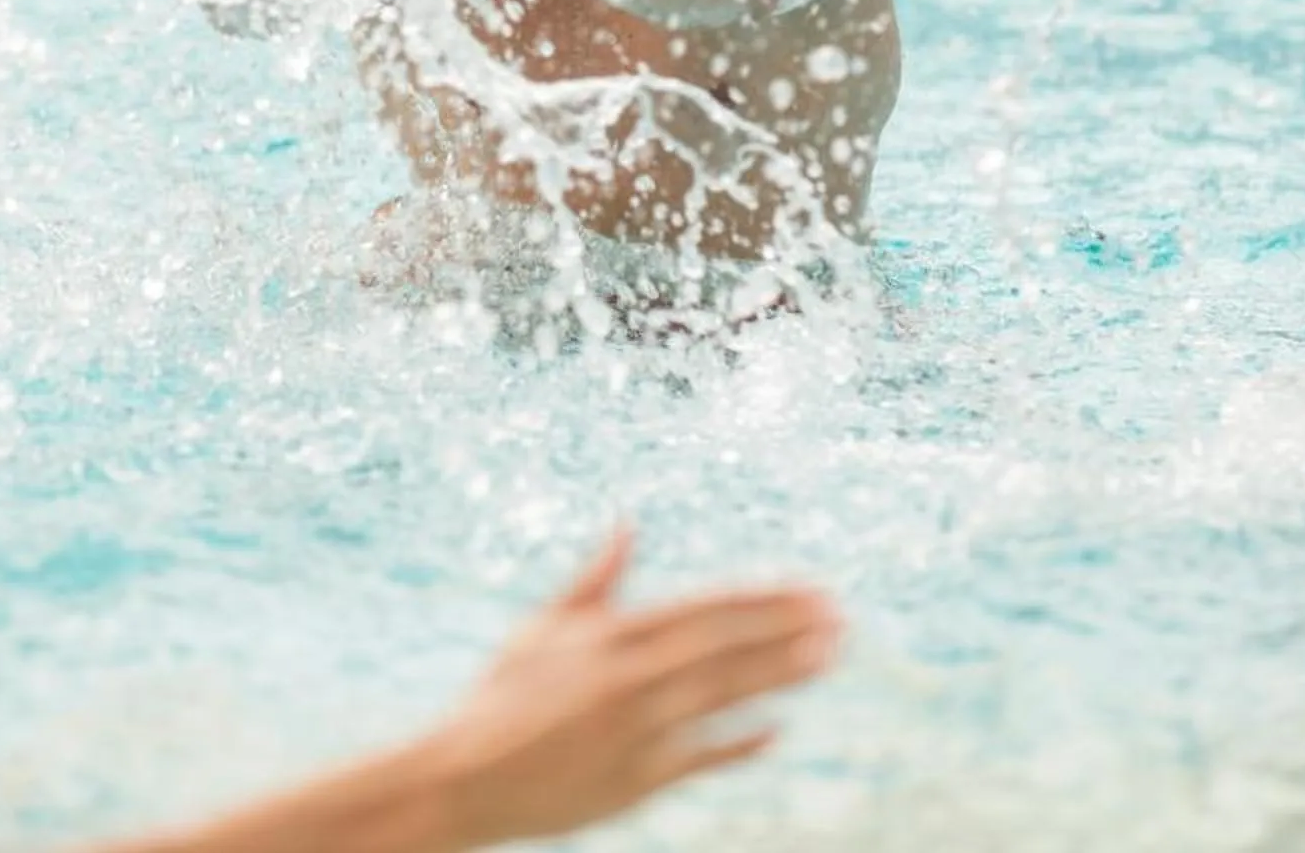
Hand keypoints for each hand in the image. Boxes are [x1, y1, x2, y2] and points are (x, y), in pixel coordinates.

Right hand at [429, 531, 840, 846]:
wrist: (463, 776)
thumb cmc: (501, 696)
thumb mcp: (544, 627)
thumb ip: (596, 580)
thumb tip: (626, 523)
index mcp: (608, 634)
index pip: (705, 609)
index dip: (764, 599)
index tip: (811, 590)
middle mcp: (627, 677)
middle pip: (725, 647)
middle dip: (788, 630)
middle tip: (841, 618)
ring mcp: (635, 731)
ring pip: (723, 695)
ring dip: (780, 675)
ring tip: (828, 656)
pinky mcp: (636, 781)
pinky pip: (700, 758)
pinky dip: (739, 743)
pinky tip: (777, 729)